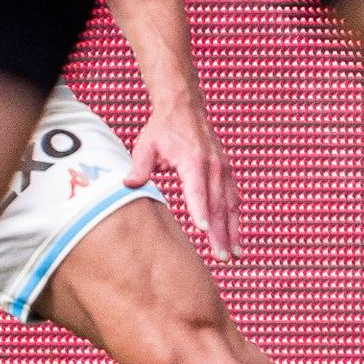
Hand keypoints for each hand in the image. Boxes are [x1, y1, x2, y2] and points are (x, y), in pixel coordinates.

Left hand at [128, 103, 239, 259]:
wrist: (185, 107)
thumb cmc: (163, 129)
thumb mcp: (146, 145)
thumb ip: (139, 167)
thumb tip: (128, 184)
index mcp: (193, 160)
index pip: (198, 189)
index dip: (200, 209)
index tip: (203, 229)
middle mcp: (213, 165)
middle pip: (218, 204)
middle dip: (221, 232)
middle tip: (221, 257)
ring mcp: (223, 168)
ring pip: (230, 204)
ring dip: (233, 230)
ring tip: (233, 254)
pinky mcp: (227, 171)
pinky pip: (234, 198)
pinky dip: (235, 218)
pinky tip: (235, 236)